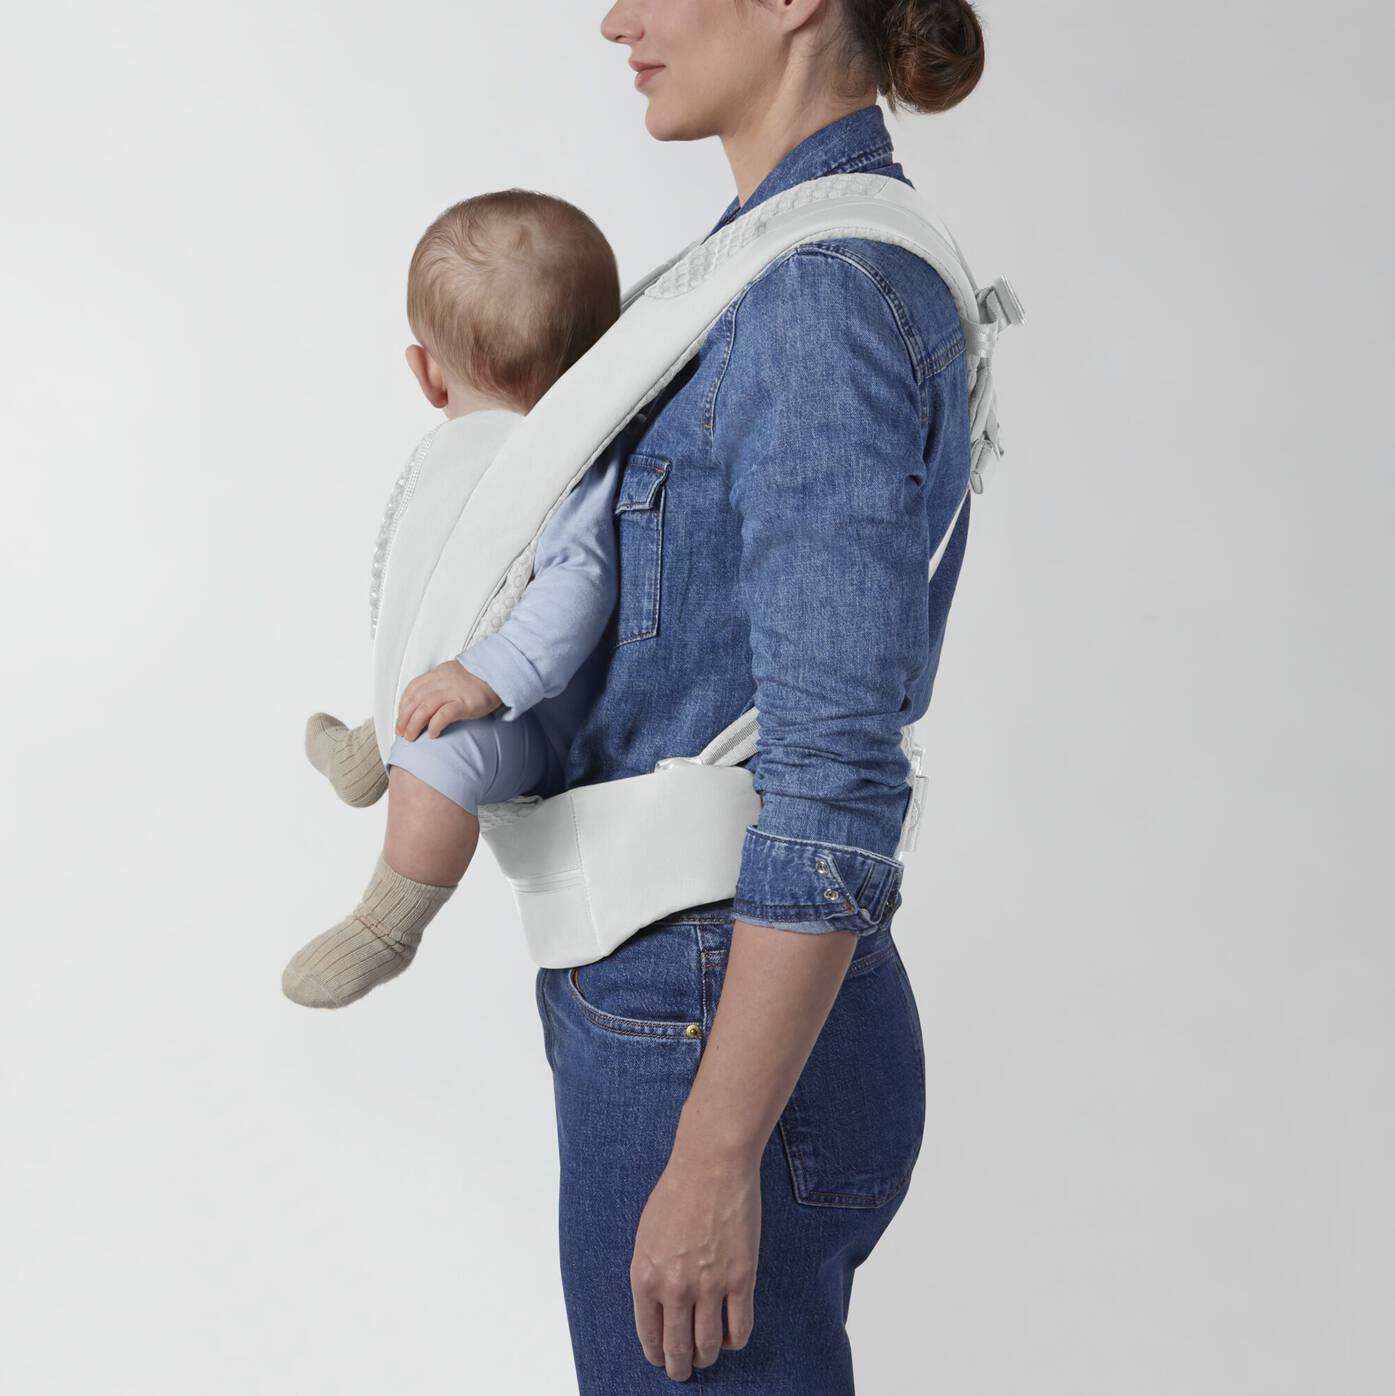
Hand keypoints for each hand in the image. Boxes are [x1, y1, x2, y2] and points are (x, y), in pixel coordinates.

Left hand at [395, 661, 502, 739]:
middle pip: (415, 700)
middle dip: (404, 718)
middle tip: (402, 733)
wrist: (499, 675)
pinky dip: (435, 725)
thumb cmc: (476, 680)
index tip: (400, 720)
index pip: (412, 690)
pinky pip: (444, 714)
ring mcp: (453, 692)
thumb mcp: (452, 676)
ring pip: (425, 708)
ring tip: (411, 737)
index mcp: (437, 674)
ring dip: (414, 724)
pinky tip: (432, 734)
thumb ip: (437, 685)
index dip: (402, 707)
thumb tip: (422, 703)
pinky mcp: (465, 703)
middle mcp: (442, 682)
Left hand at [630, 1148, 759, 1381]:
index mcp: (645, 1277)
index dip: (657, 1354)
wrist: (711, 1165)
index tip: (662, 1359)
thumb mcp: (646, 1236)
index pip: (649, 1336)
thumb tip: (658, 1307)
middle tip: (683, 1371)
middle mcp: (675, 1289)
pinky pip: (739, 1329)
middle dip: (680, 1367)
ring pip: (708, 1346)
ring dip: (706, 1357)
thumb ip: (650, 1273)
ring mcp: (709, 1286)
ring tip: (707, 1355)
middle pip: (678, 1349)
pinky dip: (734, 1340)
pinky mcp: (741, 1279)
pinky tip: (730, 1335)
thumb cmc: (676, 1192)